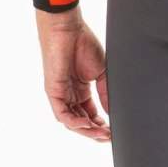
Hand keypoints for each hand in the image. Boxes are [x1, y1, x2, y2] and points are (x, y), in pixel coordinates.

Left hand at [36, 8, 110, 142]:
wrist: (69, 29)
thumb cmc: (83, 44)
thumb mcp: (101, 73)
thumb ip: (106, 93)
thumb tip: (114, 112)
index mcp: (81, 90)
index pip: (91, 115)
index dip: (102, 126)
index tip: (113, 131)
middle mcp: (70, 95)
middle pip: (82, 121)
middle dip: (95, 132)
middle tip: (108, 137)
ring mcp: (61, 95)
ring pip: (71, 122)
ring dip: (87, 130)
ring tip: (102, 134)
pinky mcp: (53, 92)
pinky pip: (62, 115)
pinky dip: (74, 122)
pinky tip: (87, 125)